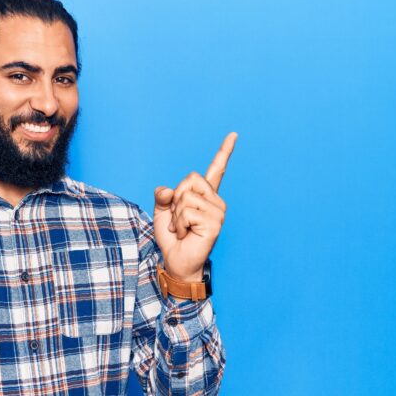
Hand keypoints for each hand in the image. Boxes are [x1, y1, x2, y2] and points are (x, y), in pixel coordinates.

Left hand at [153, 132, 236, 281]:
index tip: (233, 135)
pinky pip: (187, 212)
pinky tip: (186, 234)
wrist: (176, 261)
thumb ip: (163, 196)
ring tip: (182, 229)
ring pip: (186, 197)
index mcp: (205, 195)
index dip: (224, 152)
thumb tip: (167, 190)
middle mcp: (215, 201)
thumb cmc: (172, 237)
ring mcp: (218, 212)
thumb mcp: (162, 212)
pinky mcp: (215, 223)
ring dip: (176, 215)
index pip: (217, 170)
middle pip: (190, 179)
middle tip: (178, 219)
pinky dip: (179, 224)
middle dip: (176, 199)